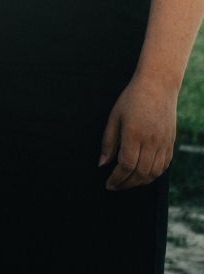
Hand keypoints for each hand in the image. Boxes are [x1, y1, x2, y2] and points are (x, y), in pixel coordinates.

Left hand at [100, 75, 177, 190]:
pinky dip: (153, 175)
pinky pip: (164, 166)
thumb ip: (108, 142)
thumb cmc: (131, 99)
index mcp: (134, 134)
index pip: (126, 165)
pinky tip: (143, 175)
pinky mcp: (171, 143)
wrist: (158, 87)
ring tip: (127, 183)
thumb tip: (102, 164)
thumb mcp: (114, 117)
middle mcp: (151, 141)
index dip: (117, 178)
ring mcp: (164, 143)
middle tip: (115, 187)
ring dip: (140, 182)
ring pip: (154, 172)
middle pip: (141, 173)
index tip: (108, 184)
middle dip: (126, 184)